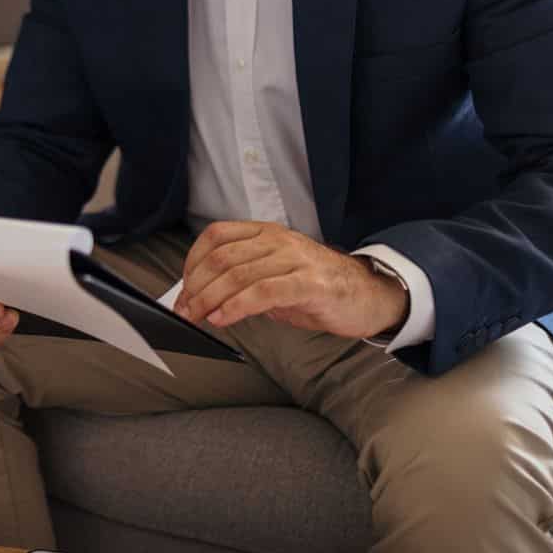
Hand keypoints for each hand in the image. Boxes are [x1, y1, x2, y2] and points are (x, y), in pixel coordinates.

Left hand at [174, 221, 407, 338]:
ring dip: (210, 299)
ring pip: (239, 274)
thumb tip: (203, 297)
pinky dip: (237, 306)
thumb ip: (242, 281)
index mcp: (266, 233)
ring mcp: (296, 259)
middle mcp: (278, 240)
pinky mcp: (310, 283)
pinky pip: (264, 292)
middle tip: (184, 310)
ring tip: (197, 317)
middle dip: (195, 287)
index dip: (192, 262)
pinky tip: (223, 319)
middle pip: (222, 258)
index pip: (216, 236)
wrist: (369, 296)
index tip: (182, 289)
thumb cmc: (317, 289)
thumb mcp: (275, 277)